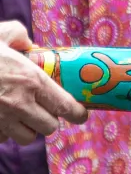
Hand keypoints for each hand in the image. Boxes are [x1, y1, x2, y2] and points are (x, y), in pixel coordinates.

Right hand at [0, 21, 87, 144]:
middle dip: (48, 119)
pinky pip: (2, 139)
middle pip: (50, 128)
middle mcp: (21, 104)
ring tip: (18, 114)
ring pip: (27, 138)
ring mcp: (0, 120)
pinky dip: (3, 132)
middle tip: (41, 109)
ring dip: (26, 128)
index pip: (67, 107)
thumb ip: (17, 34)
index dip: (77, 113)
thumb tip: (27, 42)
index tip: (80, 114)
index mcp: (31, 80)